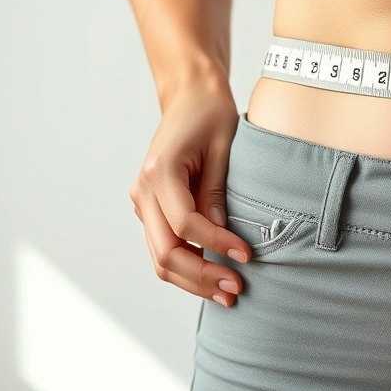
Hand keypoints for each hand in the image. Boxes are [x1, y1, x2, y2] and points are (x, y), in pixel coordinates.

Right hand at [129, 79, 249, 306]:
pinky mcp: (150, 209)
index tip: (248, 255)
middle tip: (237, 289)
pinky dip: (187, 267)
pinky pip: (163, 247)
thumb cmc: (211, 115)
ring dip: (193, 281)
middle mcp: (142, 191)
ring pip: (160, 258)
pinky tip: (214, 278)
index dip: (217, 246)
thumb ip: (218, 192)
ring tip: (227, 293)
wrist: (189, 96)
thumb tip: (221, 237)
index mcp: (159, 172)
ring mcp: (142, 202)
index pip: (186, 225)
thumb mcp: (224, 148)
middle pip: (166, 251)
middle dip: (202, 276)